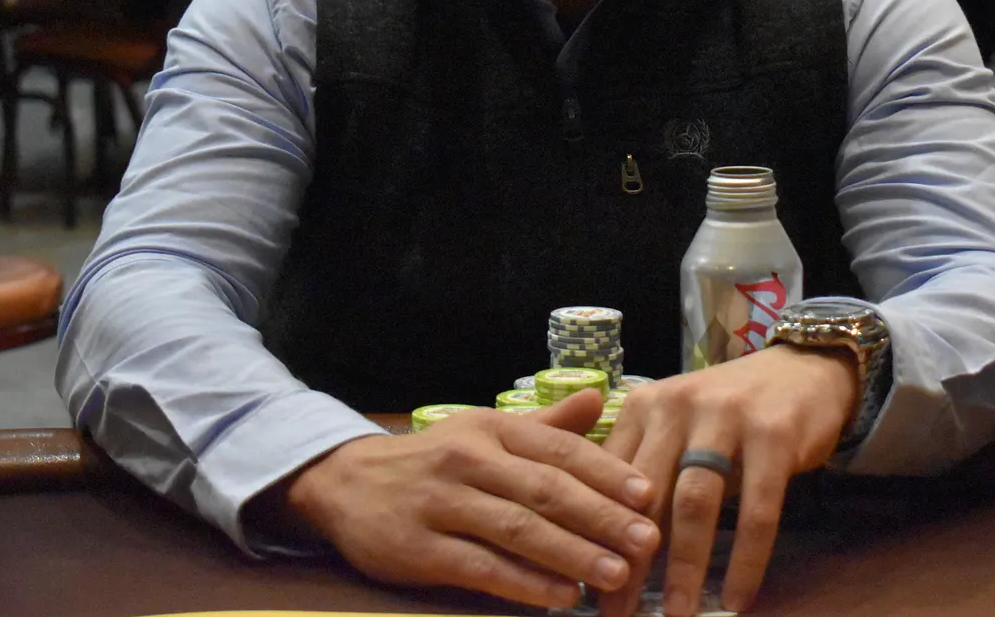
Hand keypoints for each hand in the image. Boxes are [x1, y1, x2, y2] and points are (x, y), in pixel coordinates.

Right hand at [283, 392, 659, 610]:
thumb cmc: (434, 459)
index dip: (607, 473)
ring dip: (571, 554)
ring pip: (518, 530)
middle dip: (601, 518)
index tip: (649, 496)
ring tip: (615, 574)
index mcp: (492, 429)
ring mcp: (442, 504)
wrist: (346, 483)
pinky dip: (524, 584)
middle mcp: (469, 460)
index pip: (560, 449)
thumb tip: (600, 398)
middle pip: (546, 490)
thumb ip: (547, 425)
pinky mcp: (419, 548)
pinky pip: (481, 567)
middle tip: (647, 541)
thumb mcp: (486, 432)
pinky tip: (560, 596)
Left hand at [598, 345, 857, 616]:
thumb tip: (607, 544)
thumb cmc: (729, 410)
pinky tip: (737, 597)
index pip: (609, 479)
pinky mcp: (774, 435)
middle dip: (631, 562)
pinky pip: (756, 509)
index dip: (595, 536)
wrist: (803, 369)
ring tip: (678, 614)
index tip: (587, 586)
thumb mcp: (677, 426)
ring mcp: (727, 418)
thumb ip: (645, 468)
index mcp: (645, 407)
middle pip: (646, 496)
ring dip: (685, 568)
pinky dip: (745, 559)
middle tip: (619, 615)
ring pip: (695, 504)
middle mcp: (678, 406)